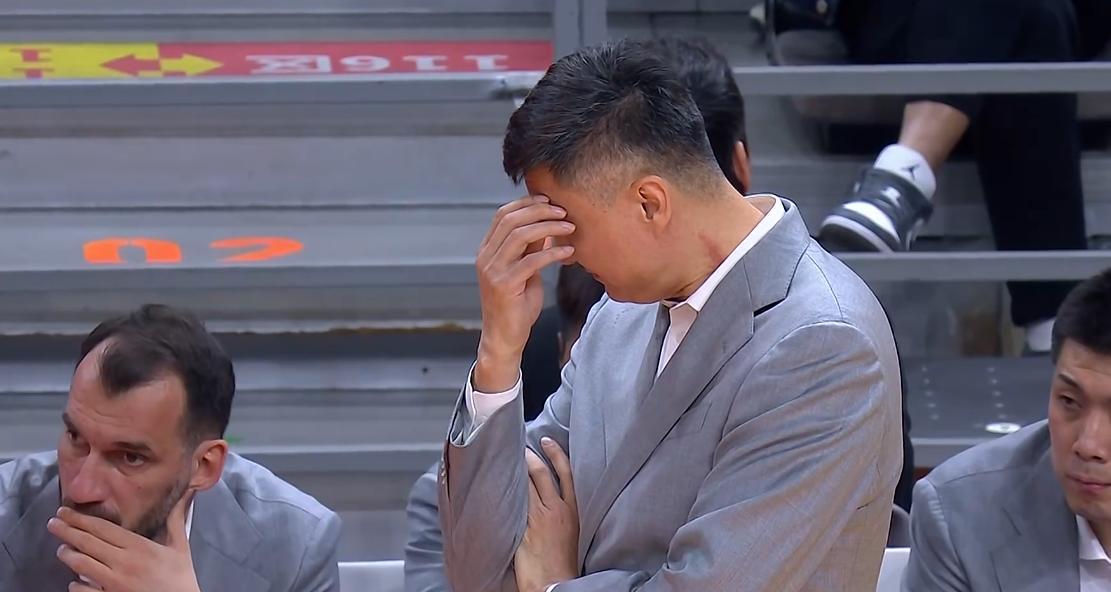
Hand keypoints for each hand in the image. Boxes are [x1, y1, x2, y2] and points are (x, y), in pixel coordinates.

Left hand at [48, 492, 199, 591]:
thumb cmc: (181, 579)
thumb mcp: (180, 547)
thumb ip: (176, 521)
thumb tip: (184, 496)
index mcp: (139, 547)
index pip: (102, 529)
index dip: (81, 519)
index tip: (66, 511)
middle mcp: (123, 563)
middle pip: (87, 543)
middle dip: (66, 531)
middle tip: (53, 523)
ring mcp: (114, 583)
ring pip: (81, 565)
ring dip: (68, 555)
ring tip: (62, 549)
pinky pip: (84, 591)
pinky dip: (76, 585)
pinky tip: (74, 582)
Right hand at [474, 196, 574, 391]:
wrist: (505, 338)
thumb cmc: (516, 306)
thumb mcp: (524, 271)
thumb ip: (531, 249)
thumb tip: (546, 225)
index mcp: (487, 251)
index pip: (503, 215)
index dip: (526, 203)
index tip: (550, 201)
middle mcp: (486, 257)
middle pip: (511, 220)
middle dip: (540, 211)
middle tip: (564, 212)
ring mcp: (493, 271)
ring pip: (520, 235)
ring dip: (549, 227)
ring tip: (570, 227)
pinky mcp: (504, 285)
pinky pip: (531, 261)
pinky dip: (553, 253)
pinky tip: (569, 252)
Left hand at [515, 437, 578, 591]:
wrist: (554, 583)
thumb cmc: (563, 563)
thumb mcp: (572, 531)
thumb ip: (562, 512)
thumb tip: (549, 496)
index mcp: (572, 510)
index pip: (566, 472)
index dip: (556, 453)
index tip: (547, 441)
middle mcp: (556, 510)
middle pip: (541, 472)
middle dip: (529, 455)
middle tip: (519, 445)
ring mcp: (538, 518)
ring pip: (524, 483)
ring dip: (514, 468)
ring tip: (505, 458)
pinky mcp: (523, 528)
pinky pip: (513, 501)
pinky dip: (504, 488)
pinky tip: (496, 481)